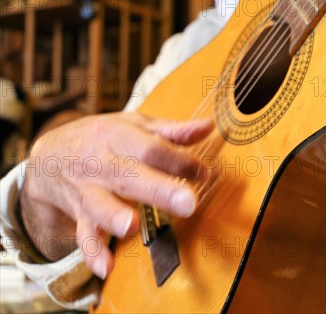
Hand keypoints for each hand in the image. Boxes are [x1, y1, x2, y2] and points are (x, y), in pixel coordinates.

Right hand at [20, 112, 212, 278]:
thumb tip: (209, 127)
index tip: (204, 174)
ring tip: (131, 227)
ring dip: (114, 217)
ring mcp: (87, 190)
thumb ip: (172, 131)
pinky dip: (93, 253)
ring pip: (99, 205)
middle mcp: (100, 162)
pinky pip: (84, 236)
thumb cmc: (104, 138)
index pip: (151, 148)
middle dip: (159, 190)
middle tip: (188, 203)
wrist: (49, 155)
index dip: (179, 161)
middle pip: (130, 176)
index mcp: (117, 136)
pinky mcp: (79, 215)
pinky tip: (106, 267)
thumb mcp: (135, 126)